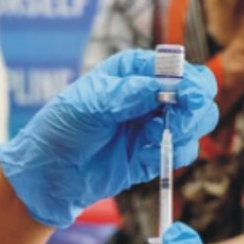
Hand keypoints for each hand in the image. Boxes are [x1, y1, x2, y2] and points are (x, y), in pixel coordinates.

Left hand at [0, 50, 217, 227]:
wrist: (46, 174)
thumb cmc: (59, 128)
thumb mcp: (87, 104)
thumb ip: (126, 95)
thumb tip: (163, 86)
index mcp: (134, 71)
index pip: (178, 69)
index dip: (190, 82)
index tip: (188, 98)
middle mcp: (149, 95)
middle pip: (198, 96)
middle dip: (193, 110)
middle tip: (176, 124)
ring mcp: (153, 125)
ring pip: (196, 125)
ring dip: (183, 134)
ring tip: (150, 140)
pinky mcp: (153, 154)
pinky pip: (182, 152)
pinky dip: (170, 156)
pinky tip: (143, 157)